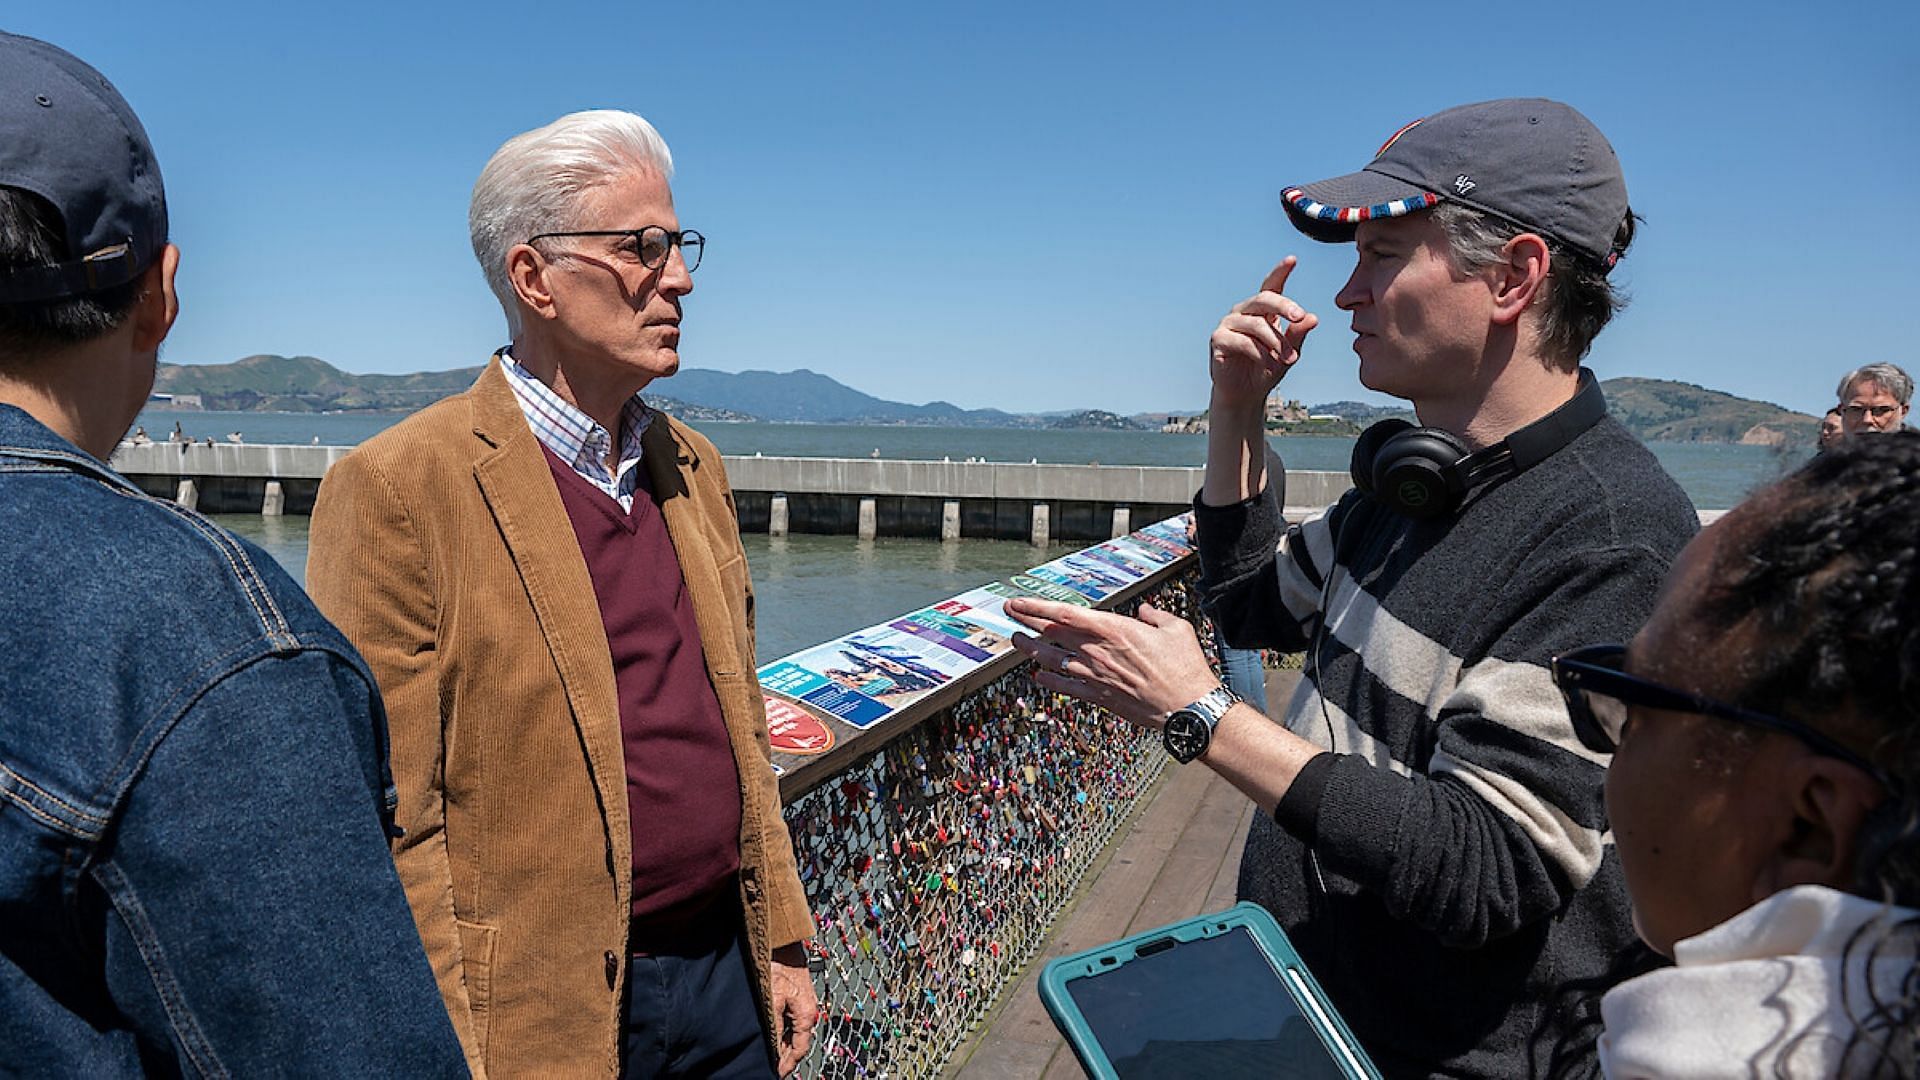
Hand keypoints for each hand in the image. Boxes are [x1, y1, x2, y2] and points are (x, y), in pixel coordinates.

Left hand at [770, 943, 818, 1075]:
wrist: (780, 939)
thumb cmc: (777, 963)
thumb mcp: (773, 999)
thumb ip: (775, 1025)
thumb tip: (774, 1047)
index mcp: (807, 1014)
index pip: (799, 1048)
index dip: (787, 1064)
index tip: (776, 1073)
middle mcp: (808, 1010)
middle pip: (797, 1041)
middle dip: (784, 1055)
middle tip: (771, 1066)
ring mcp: (803, 1002)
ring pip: (793, 1030)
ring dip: (782, 1042)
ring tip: (769, 1052)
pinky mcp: (796, 994)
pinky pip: (791, 1019)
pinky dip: (782, 1029)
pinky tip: (772, 1032)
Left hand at [1004, 598, 1219, 728]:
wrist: (1188, 708)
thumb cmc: (1185, 667)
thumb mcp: (1175, 628)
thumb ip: (1154, 616)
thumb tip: (1145, 611)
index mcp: (1113, 630)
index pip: (1065, 614)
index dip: (1037, 606)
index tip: (1019, 601)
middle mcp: (1097, 652)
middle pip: (1051, 633)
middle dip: (1026, 621)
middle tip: (1009, 612)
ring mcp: (1095, 676)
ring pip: (1052, 660)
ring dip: (1031, 649)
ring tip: (1016, 640)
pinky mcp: (1100, 697)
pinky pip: (1066, 687)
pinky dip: (1049, 681)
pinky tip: (1038, 676)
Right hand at [1209, 256, 1318, 410]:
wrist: (1246, 394)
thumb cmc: (1267, 368)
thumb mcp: (1289, 351)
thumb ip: (1299, 334)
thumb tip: (1312, 318)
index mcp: (1262, 310)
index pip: (1271, 286)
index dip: (1280, 272)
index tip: (1292, 259)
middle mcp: (1244, 311)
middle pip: (1264, 298)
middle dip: (1285, 306)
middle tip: (1300, 317)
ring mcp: (1229, 323)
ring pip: (1257, 324)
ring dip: (1276, 342)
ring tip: (1289, 359)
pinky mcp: (1218, 338)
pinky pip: (1243, 341)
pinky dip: (1259, 353)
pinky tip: (1266, 364)